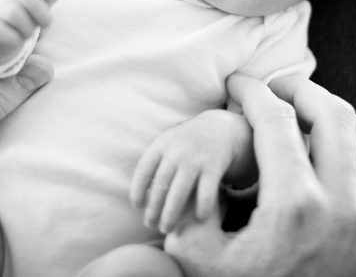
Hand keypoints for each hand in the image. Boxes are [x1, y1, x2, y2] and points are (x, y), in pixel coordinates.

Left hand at [131, 110, 251, 233]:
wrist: (218, 127)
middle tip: (151, 224)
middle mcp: (176, 152)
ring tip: (167, 228)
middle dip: (153, 209)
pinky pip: (206, 192)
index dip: (137, 190)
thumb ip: (154, 165)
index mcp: (161, 145)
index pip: (143, 170)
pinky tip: (198, 219)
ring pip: (179, 192)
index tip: (137, 206)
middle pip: (160, 186)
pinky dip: (202, 207)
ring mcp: (195, 159)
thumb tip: (139, 198)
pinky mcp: (214, 166)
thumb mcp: (166, 143)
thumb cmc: (185, 143)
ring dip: (171, 214)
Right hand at [164, 76, 355, 276]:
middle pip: (332, 113)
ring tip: (301, 111)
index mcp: (292, 207)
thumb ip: (192, 206)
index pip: (277, 121)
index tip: (236, 84)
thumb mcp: (199, 258)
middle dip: (298, 89)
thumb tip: (197, 163)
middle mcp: (339, 207)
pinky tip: (325, 147)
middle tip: (271, 89)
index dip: (252, 92)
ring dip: (333, 112)